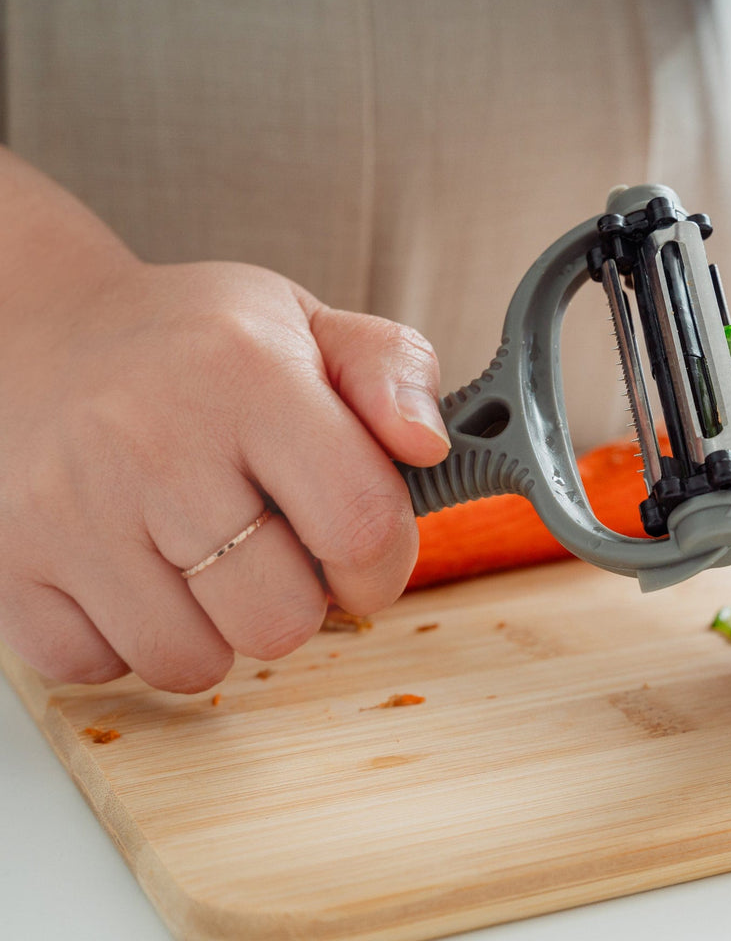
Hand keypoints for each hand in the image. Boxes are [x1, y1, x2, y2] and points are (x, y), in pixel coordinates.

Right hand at [0, 172, 448, 691]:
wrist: (33, 335)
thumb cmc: (189, 342)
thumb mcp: (304, 323)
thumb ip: (392, 373)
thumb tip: (429, 445)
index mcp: (246, 374)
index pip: (360, 524)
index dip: (383, 560)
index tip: (363, 551)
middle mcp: (150, 440)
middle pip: (280, 619)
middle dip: (299, 600)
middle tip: (274, 549)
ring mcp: (67, 510)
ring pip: (192, 662)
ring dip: (217, 628)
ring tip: (203, 558)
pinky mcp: (8, 563)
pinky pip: (99, 668)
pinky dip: (130, 638)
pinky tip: (134, 571)